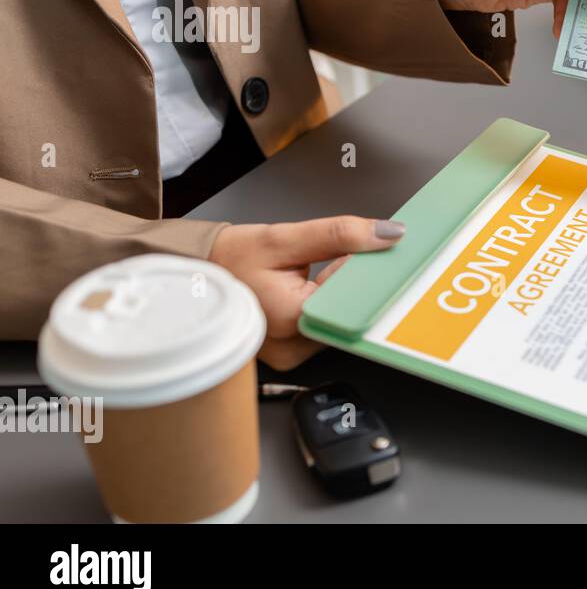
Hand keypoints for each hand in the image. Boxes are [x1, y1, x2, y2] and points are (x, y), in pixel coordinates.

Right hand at [208, 216, 406, 369]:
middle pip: (350, 311)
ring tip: (332, 266)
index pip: (354, 293)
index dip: (368, 268)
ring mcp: (293, 355)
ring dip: (344, 293)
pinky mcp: (292, 354)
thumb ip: (338, 234)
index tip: (380, 248)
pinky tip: (325, 283)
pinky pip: (325, 326)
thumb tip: (387, 234)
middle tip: (358, 252)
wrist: (198, 275)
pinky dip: (330, 304)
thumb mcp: (283, 237)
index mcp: (292, 319)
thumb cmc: (229, 259)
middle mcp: (293, 347)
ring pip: (340, 319)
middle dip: (358, 280)